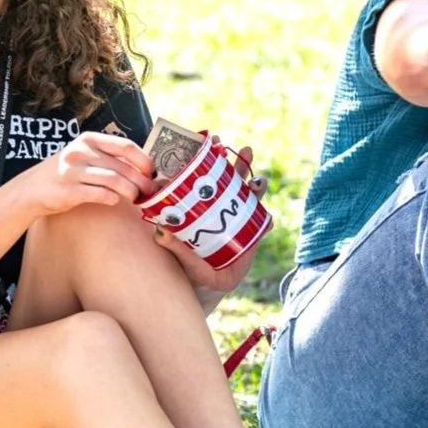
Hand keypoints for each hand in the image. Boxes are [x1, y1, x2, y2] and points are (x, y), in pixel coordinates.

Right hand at [18, 132, 155, 216]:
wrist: (30, 189)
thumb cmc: (64, 173)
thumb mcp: (83, 156)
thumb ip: (107, 157)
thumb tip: (142, 168)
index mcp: (89, 140)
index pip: (125, 146)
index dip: (144, 160)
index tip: (152, 173)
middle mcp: (81, 152)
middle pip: (123, 166)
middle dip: (142, 181)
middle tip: (151, 192)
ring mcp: (74, 171)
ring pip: (114, 180)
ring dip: (131, 192)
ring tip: (137, 199)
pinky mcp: (69, 190)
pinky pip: (99, 194)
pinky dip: (112, 199)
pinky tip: (115, 202)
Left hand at [153, 146, 267, 296]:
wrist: (207, 287)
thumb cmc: (188, 267)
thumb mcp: (181, 256)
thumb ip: (174, 246)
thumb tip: (159, 232)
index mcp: (203, 204)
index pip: (208, 175)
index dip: (212, 156)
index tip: (213, 140)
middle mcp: (223, 206)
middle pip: (234, 178)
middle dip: (241, 162)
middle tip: (245, 150)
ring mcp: (240, 219)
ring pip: (252, 195)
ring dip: (258, 185)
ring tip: (258, 182)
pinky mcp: (253, 235)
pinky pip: (263, 224)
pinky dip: (266, 221)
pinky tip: (267, 219)